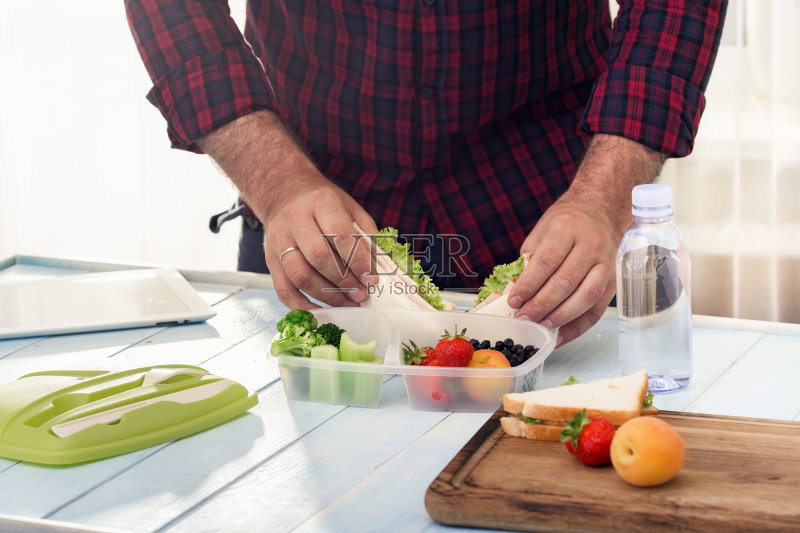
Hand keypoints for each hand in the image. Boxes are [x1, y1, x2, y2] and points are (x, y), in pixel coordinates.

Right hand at [262, 174, 377, 309]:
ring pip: (300, 275)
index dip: (357, 261)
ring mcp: (279, 240)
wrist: (284, 193)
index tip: (371, 279)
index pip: (340, 234)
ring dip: (326, 296)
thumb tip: (381, 267)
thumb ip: (366, 235)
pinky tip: (319, 311)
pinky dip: (301, 305)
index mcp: (320, 202)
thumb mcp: (349, 207)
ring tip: (347, 303)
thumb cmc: (322, 203)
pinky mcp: (270, 259)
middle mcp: (296, 219)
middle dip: (344, 282)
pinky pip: (283, 289)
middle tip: (361, 294)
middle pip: (319, 257)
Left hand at [508, 194, 618, 346]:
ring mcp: (606, 263)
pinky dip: (578, 327)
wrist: (600, 210)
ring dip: (559, 317)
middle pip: (565, 282)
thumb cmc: (566, 223)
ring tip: (540, 327)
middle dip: (540, 305)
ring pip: (584, 297)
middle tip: (522, 318)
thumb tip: (514, 293)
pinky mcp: (614, 280)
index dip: (529, 285)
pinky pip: (596, 309)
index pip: (547, 261)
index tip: (514, 301)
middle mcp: (591, 245)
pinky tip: (559, 336)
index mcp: (567, 228)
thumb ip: (529, 260)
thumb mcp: (542, 232)